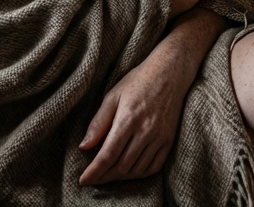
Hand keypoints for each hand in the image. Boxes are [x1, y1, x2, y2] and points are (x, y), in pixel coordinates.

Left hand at [79, 43, 189, 184]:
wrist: (170, 72)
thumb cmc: (138, 81)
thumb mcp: (113, 95)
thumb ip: (98, 122)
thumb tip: (84, 147)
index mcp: (128, 118)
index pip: (108, 154)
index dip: (94, 171)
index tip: (83, 180)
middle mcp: (145, 130)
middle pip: (121, 165)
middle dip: (104, 177)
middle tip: (94, 178)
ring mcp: (159, 137)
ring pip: (137, 169)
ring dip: (120, 177)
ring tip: (108, 174)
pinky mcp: (168, 140)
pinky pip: (153, 167)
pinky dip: (139, 174)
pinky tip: (130, 171)